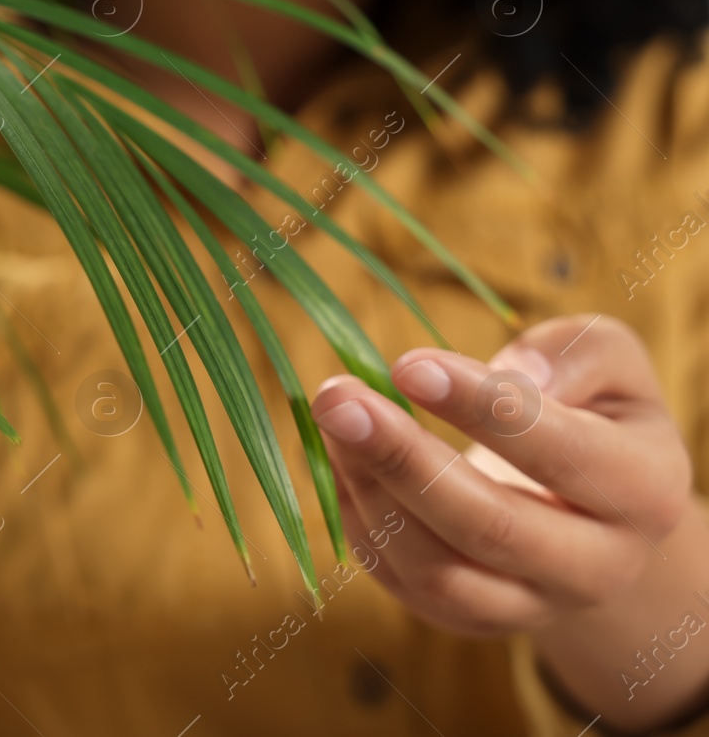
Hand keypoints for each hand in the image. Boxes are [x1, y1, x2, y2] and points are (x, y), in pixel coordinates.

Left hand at [311, 314, 708, 730]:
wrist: (592, 510)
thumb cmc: (591, 411)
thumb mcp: (607, 363)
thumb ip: (575, 354)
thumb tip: (516, 376)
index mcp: (643, 492)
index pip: (559, 452)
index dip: (481, 408)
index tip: (408, 363)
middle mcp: (598, 567)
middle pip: (491, 527)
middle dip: (403, 459)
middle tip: (337, 397)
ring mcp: (531, 605)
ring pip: (439, 571)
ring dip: (369, 491)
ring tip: (330, 419)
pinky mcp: (471, 619)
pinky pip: (404, 582)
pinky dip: (360, 520)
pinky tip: (335, 456)